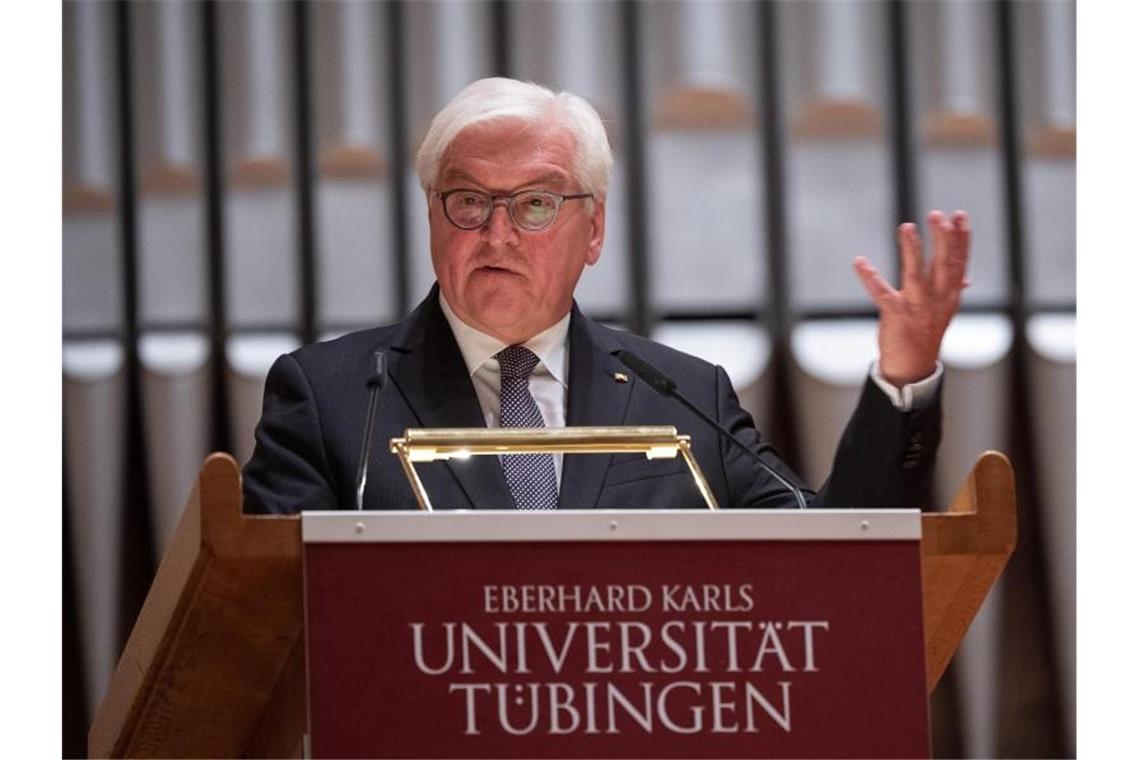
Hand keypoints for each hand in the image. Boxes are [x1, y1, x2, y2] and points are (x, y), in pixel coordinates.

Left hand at [852, 210, 970, 386]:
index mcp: (950, 294)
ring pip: (915, 274)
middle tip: (937, 215)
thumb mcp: (945, 311)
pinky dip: (870, 278)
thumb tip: (966, 277)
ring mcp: (916, 307)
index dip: (961, 238)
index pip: (959, 262)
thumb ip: (953, 290)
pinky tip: (860, 263)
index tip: (960, 215)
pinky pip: (882, 294)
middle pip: (943, 264)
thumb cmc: (926, 333)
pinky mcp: (895, 315)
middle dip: (943, 239)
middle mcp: (937, 298)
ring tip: (907, 227)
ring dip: (912, 250)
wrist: (913, 365)